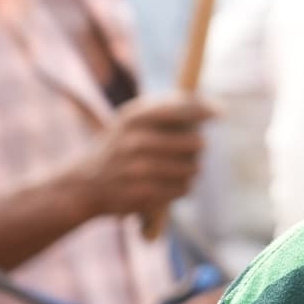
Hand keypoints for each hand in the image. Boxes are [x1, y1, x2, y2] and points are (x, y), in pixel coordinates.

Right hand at [74, 92, 213, 219]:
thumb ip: (166, 108)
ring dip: (193, 168)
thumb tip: (211, 107)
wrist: (84, 185)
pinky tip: (172, 182)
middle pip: (195, 143)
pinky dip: (184, 186)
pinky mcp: (143, 195)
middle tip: (195, 147)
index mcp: (135, 118)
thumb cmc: (118, 146)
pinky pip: (183, 189)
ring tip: (182, 166)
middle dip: (199, 146)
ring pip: (192, 168)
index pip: (182, 110)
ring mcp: (139, 171)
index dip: (205, 111)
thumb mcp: (131, 120)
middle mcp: (136, 142)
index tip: (219, 114)